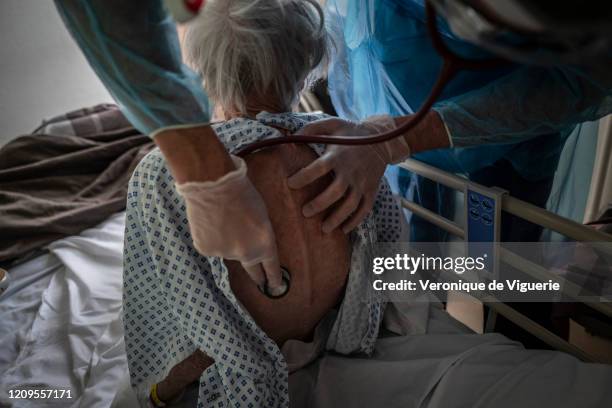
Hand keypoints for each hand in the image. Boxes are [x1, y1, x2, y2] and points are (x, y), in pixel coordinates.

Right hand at [176, 155, 282, 291]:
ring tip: (222, 219)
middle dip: (257, 276)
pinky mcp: (206, 250)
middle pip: (252, 269)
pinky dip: (210, 237)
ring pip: (228, 251)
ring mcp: (225, 254)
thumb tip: (248, 245)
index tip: (276, 287)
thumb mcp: (262, 215)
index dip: (274, 277)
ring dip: (227, 241)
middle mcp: (246, 254)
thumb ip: (258, 235)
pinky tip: (210, 222)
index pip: (271, 266)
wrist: (214, 184)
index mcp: (264, 244)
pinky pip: (211, 247)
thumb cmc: (242, 193)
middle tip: (260, 281)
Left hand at [288, 117, 405, 233]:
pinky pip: (364, 209)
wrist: (382, 140)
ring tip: (323, 228)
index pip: (319, 167)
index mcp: (338, 155)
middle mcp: (351, 171)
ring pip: (351, 204)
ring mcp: (362, 182)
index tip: (290, 183)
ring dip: (337, 218)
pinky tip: (343, 229)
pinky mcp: (371, 190)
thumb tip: (290, 138)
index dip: (304, 176)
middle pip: (335, 191)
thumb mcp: (332, 125)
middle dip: (320, 204)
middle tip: (305, 212)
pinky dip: (355, 221)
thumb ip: (311, 129)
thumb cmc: (350, 133)